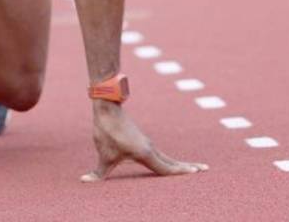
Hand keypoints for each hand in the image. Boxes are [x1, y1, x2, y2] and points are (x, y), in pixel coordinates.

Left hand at [81, 101, 207, 181]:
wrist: (107, 107)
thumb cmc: (107, 131)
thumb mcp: (103, 155)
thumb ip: (97, 172)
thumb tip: (83, 181)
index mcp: (145, 153)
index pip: (166, 168)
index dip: (180, 172)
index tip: (197, 173)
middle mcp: (150, 148)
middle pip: (171, 161)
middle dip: (187, 167)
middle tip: (204, 170)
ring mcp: (146, 142)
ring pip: (165, 156)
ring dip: (178, 163)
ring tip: (192, 168)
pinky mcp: (141, 139)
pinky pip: (158, 152)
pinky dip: (167, 158)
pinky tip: (166, 160)